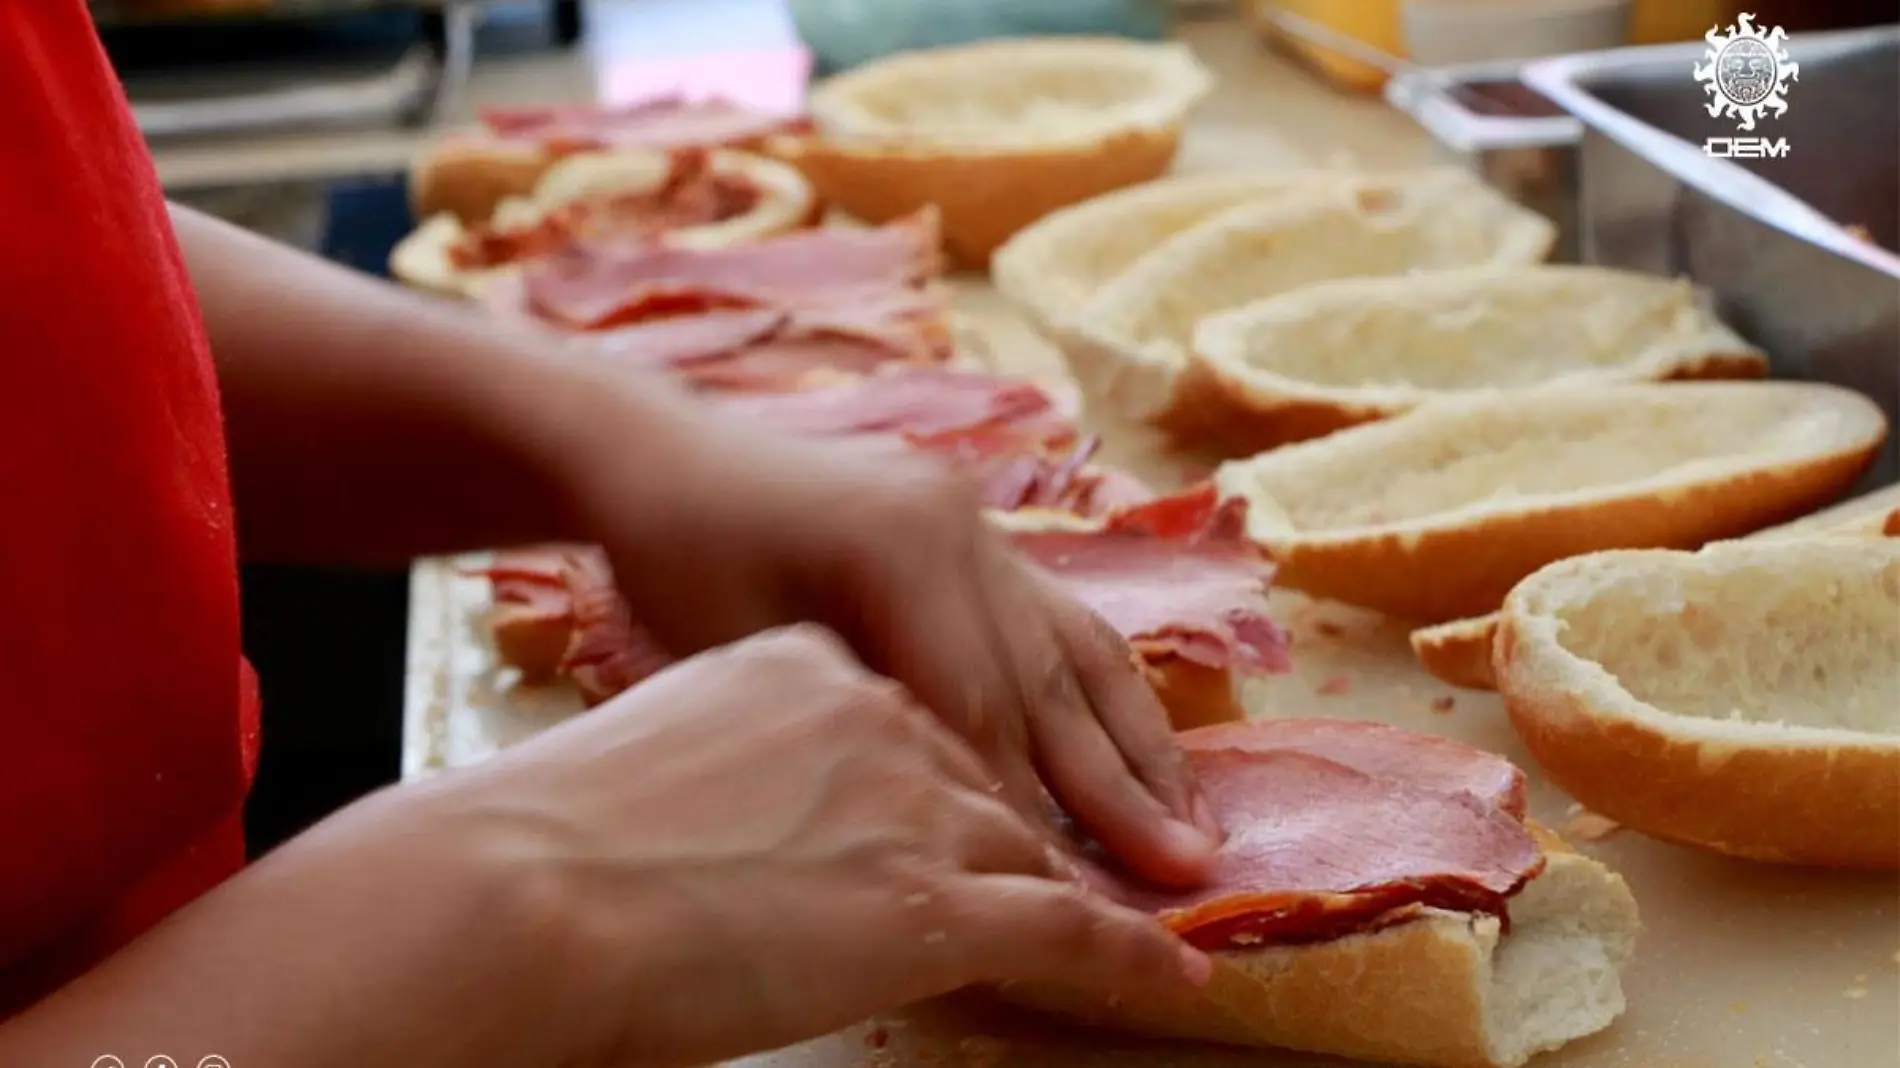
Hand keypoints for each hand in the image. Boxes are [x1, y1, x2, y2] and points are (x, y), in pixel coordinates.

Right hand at [422, 626, 1209, 1066]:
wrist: (523, 886)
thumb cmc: (544, 833)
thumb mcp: (654, 750)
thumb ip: (725, 757)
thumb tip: (740, 809)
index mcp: (803, 665)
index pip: (911, 720)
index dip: (945, 777)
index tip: (958, 813)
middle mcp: (875, 714)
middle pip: (980, 778)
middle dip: (1031, 827)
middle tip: (1091, 860)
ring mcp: (914, 803)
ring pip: (1026, 848)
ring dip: (1082, 886)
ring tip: (1138, 916)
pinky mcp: (938, 899)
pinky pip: (1067, 925)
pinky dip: (1127, 952)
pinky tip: (1173, 972)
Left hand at [573, 424, 1221, 888]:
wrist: (666, 455)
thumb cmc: (679, 558)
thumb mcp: (750, 646)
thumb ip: (860, 718)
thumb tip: (952, 819)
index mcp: (901, 545)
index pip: (983, 707)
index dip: (1032, 809)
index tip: (1078, 901)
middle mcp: (963, 528)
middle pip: (1051, 680)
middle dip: (1122, 787)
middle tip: (1192, 872)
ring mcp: (981, 526)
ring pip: (1081, 648)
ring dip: (1144, 743)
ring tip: (1197, 825)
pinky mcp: (981, 537)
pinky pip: (1061, 624)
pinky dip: (1107, 697)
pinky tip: (1146, 754)